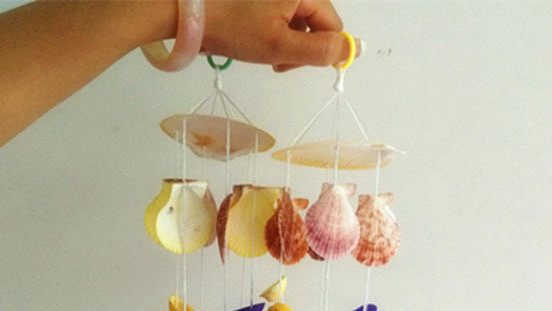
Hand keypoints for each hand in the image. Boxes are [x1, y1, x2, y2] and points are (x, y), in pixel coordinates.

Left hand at [201, 0, 348, 70]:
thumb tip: (356, 49)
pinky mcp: (268, 2)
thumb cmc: (234, 29)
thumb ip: (321, 50)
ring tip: (265, 51)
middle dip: (302, 48)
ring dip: (289, 46)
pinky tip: (259, 41)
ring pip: (302, 26)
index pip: (333, 27)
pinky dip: (277, 36)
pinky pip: (286, 21)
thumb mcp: (281, 46)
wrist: (195, 18)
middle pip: (319, 26)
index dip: (319, 51)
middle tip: (276, 59)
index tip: (292, 62)